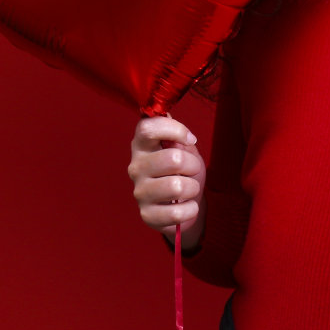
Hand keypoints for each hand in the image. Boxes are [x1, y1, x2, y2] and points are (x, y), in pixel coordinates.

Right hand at [127, 115, 205, 247]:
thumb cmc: (183, 172)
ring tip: (189, 189)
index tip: (190, 139)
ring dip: (192, 188)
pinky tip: (186, 205)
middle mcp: (136, 167)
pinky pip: (177, 212)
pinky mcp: (146, 215)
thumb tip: (166, 114)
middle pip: (173, 158)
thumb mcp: (185, 149)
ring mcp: (139, 192)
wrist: (185, 205)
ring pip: (177, 186)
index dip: (174, 129)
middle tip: (192, 170)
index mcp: (142, 146)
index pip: (147, 128)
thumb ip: (176, 134)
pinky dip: (191, 209)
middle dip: (193, 165)